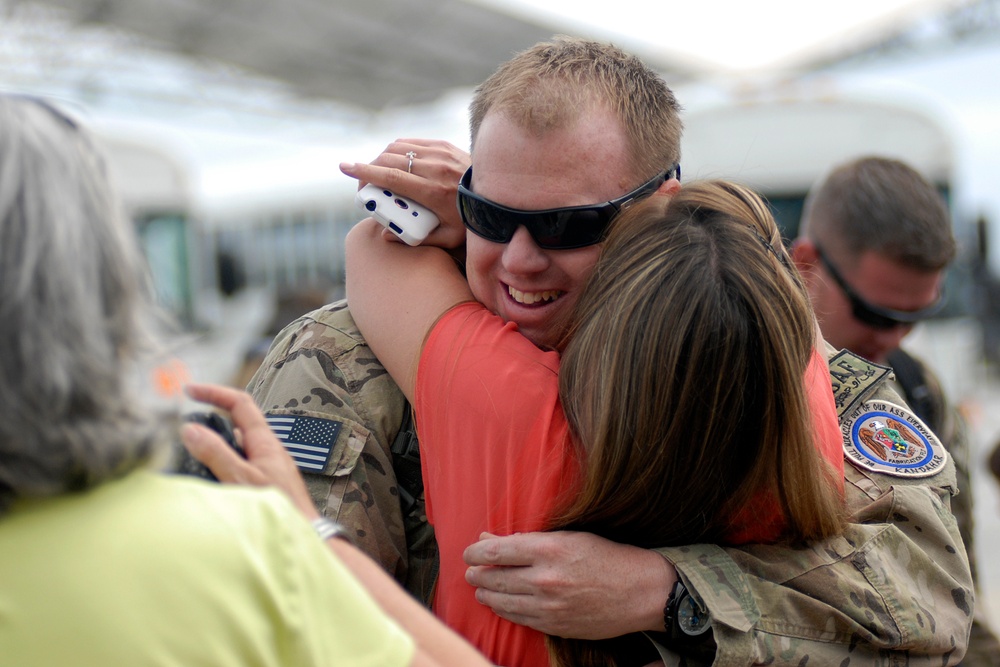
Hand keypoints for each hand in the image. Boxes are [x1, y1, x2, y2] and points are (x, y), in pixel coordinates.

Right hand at [180, 383, 318, 519]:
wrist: (304, 537)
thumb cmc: (279, 509)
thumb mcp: (241, 479)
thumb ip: (216, 454)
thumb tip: (190, 429)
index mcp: (265, 442)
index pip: (240, 403)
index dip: (215, 392)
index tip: (190, 391)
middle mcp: (267, 450)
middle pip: (235, 424)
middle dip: (209, 422)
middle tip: (182, 428)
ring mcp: (267, 467)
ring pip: (235, 447)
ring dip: (213, 448)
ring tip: (188, 457)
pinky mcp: (265, 483)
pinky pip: (238, 465)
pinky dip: (221, 466)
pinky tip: (209, 481)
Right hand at [340, 138, 470, 248]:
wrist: (500, 198)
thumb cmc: (473, 221)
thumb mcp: (447, 237)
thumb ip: (414, 238)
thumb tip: (385, 235)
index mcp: (433, 191)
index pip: (390, 176)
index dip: (363, 171)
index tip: (343, 167)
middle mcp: (435, 167)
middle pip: (389, 159)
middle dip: (369, 168)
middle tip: (363, 183)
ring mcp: (441, 153)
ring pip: (398, 147)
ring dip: (382, 157)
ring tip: (378, 173)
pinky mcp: (445, 145)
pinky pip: (413, 142)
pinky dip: (399, 150)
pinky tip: (396, 162)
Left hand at [463, 531, 676, 639]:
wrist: (640, 592)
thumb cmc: (607, 557)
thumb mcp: (569, 537)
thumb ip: (527, 540)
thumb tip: (490, 538)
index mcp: (550, 549)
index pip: (496, 551)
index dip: (475, 552)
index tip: (469, 552)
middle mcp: (545, 578)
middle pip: (493, 577)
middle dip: (476, 574)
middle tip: (471, 571)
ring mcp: (549, 605)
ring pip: (501, 601)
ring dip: (485, 593)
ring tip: (480, 588)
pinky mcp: (554, 625)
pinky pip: (518, 618)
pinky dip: (503, 610)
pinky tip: (498, 604)